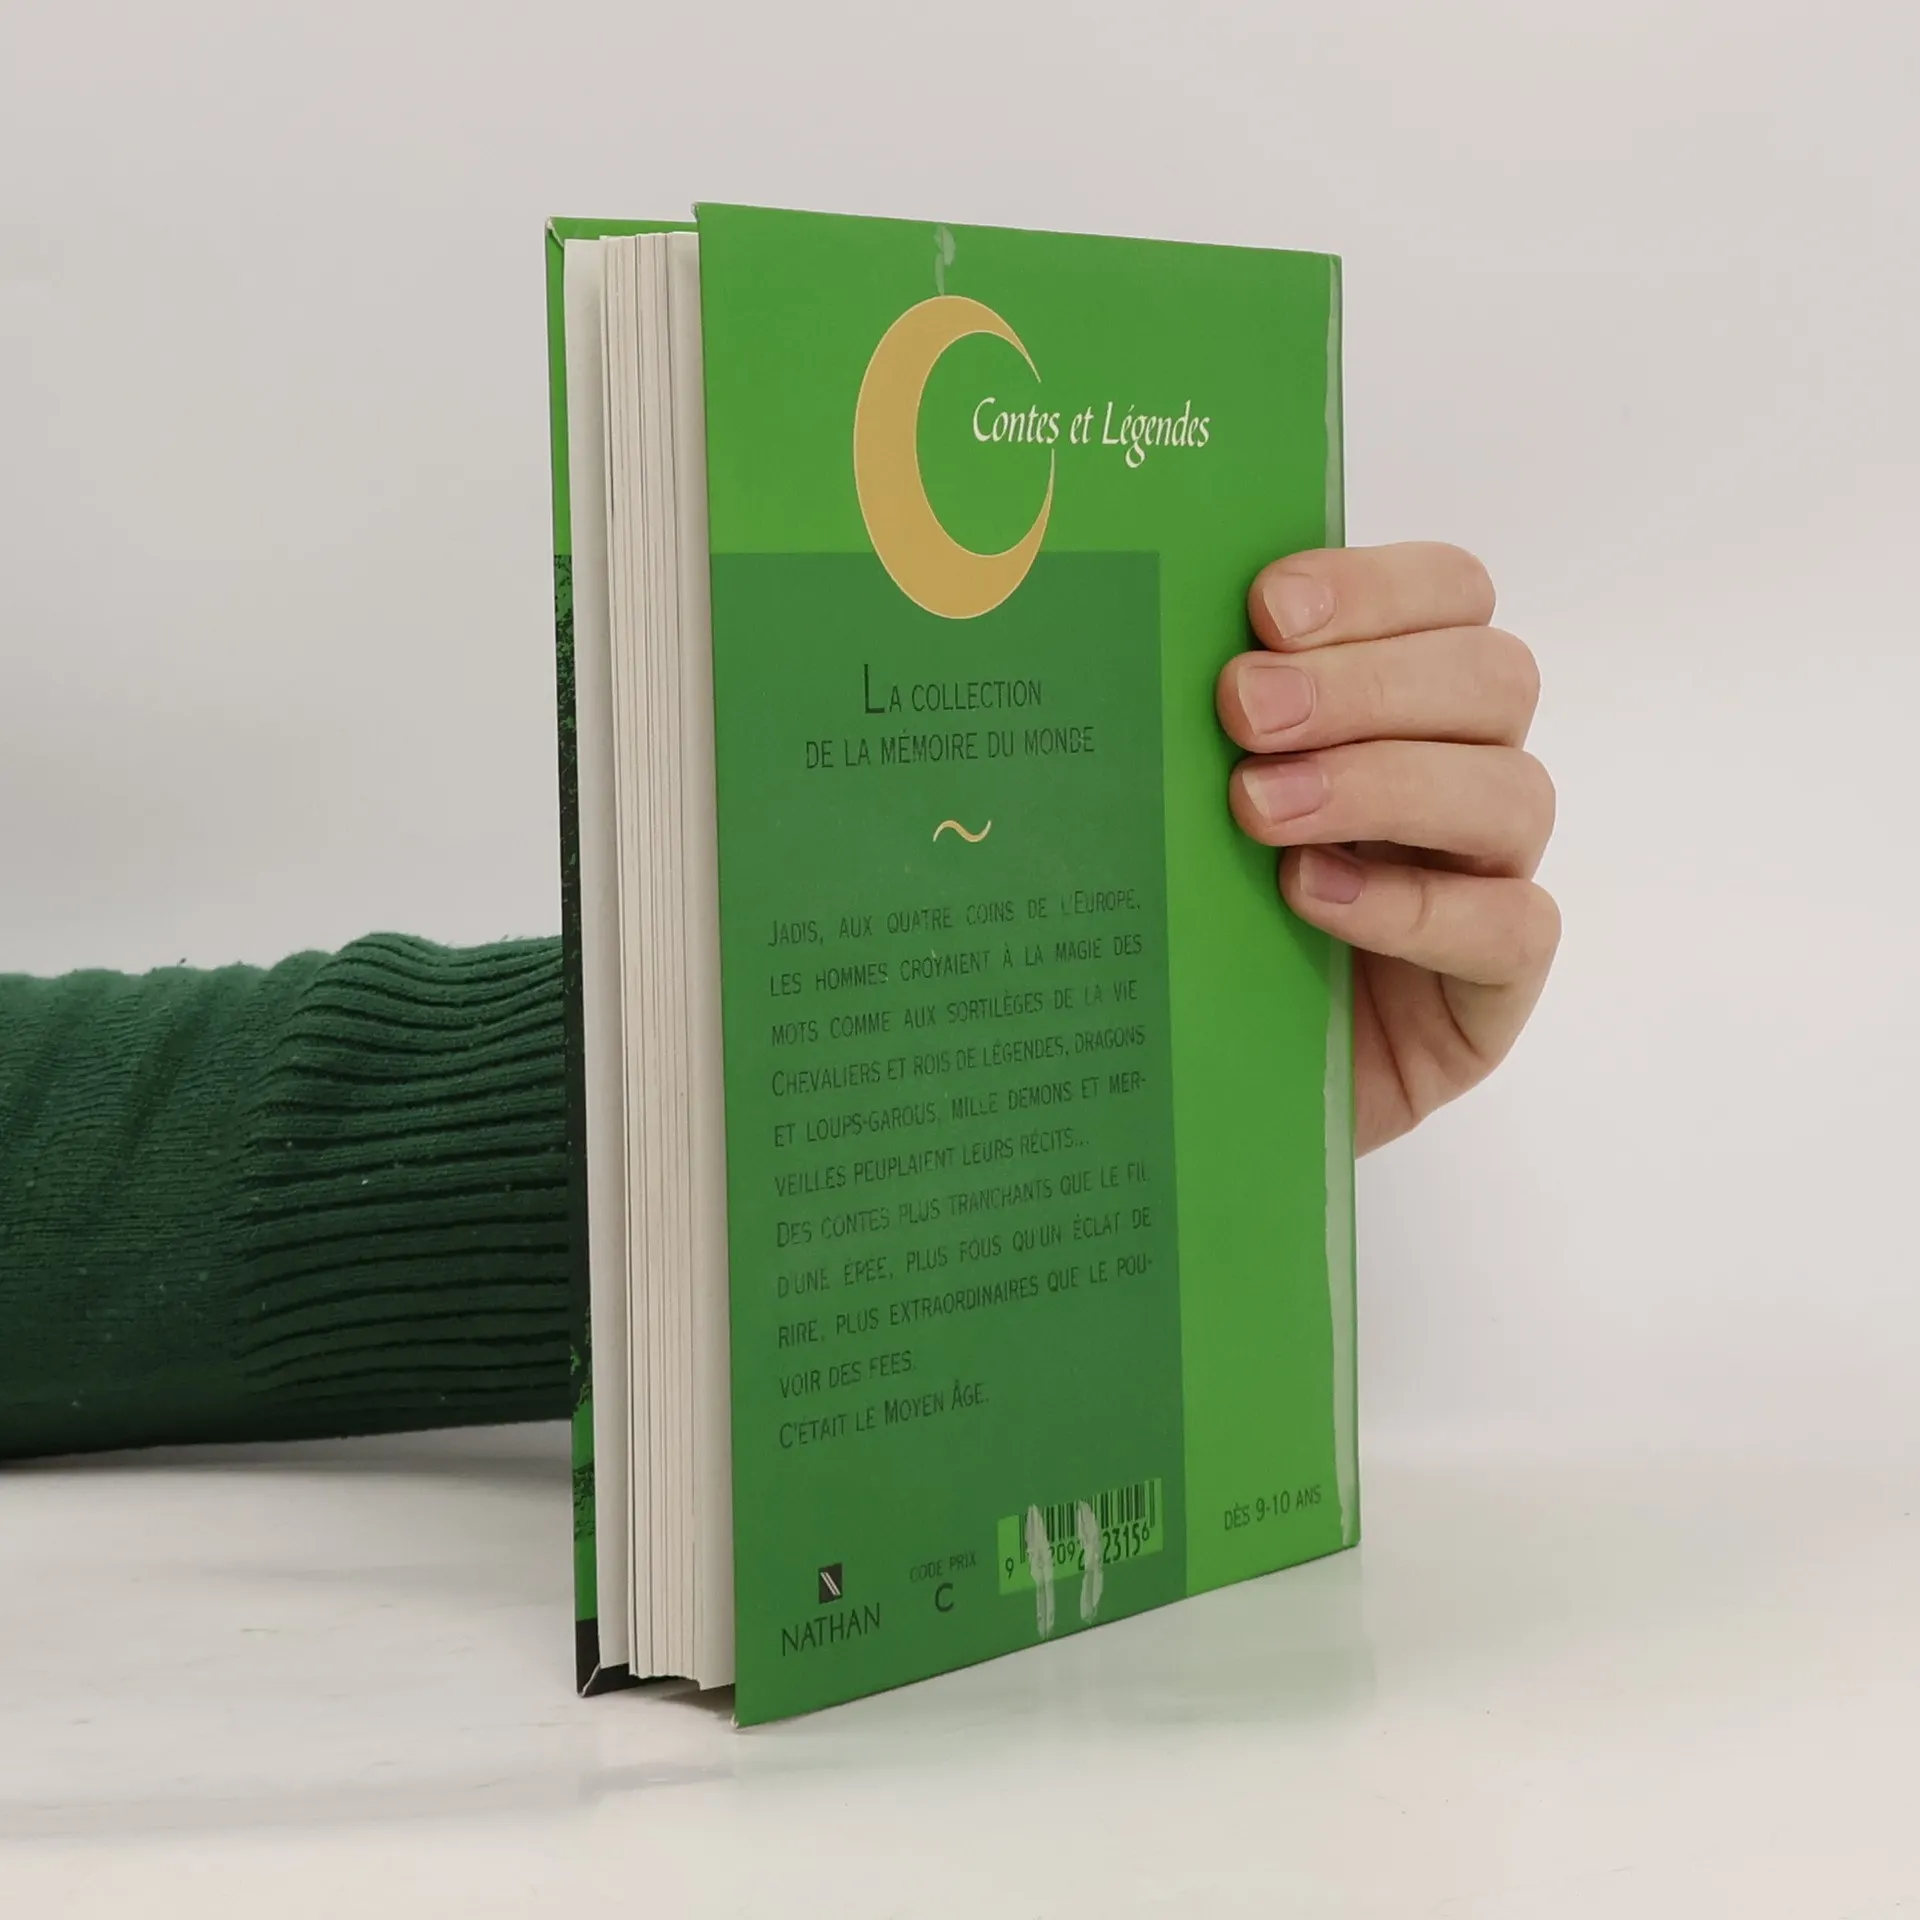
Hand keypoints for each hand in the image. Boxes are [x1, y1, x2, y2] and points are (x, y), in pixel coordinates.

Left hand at [1216, 542, 1558, 1153]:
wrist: (1202, 1079)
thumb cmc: (1196, 916)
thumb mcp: (1188, 803)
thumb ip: (1201, 720)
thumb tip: (1148, 631)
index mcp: (1402, 699)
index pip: (1450, 594)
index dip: (1374, 585)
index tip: (1267, 608)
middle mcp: (1462, 774)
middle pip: (1490, 678)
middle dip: (1363, 683)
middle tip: (1243, 710)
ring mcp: (1490, 879)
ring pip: (1509, 791)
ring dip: (1381, 783)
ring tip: (1259, 809)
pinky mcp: (1494, 985)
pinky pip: (1510, 926)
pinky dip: (1413, 905)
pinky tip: (1312, 896)